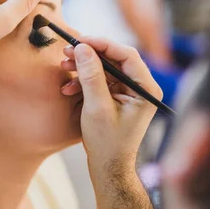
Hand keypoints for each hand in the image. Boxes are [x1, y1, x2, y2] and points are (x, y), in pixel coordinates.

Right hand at [61, 37, 162, 175]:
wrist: (108, 167)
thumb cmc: (107, 143)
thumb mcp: (97, 108)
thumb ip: (91, 76)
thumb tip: (83, 48)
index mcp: (146, 89)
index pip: (127, 55)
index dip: (103, 44)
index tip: (80, 41)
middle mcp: (141, 87)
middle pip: (115, 58)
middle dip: (89, 55)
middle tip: (67, 51)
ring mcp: (130, 92)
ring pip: (106, 67)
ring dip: (83, 67)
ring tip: (63, 66)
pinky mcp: (118, 97)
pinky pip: (101, 80)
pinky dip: (84, 80)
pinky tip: (68, 87)